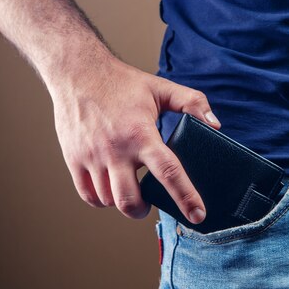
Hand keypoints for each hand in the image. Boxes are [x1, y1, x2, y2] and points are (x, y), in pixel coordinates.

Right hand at [49, 56, 220, 223]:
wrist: (78, 73)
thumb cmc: (122, 83)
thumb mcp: (161, 88)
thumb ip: (192, 103)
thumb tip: (215, 125)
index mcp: (141, 133)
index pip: (168, 172)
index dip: (185, 197)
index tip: (197, 215)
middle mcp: (115, 148)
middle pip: (130, 200)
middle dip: (143, 210)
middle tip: (149, 203)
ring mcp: (91, 156)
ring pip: (109, 200)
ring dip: (122, 203)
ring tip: (130, 190)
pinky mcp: (74, 159)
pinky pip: (88, 195)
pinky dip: (101, 199)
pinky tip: (110, 189)